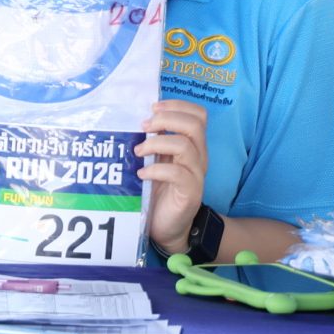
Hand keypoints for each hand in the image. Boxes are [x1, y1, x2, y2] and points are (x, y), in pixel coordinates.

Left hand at [138, 99, 212, 253]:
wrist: (169, 227)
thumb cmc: (159, 191)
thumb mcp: (156, 161)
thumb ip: (154, 142)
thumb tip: (135, 120)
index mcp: (192, 145)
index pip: (198, 114)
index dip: (177, 105)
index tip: (152, 108)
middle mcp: (198, 156)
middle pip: (194, 124)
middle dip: (166, 119)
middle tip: (144, 127)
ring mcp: (196, 174)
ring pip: (186, 146)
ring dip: (156, 144)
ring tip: (138, 151)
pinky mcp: (191, 192)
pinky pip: (178, 173)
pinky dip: (156, 169)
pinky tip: (142, 173)